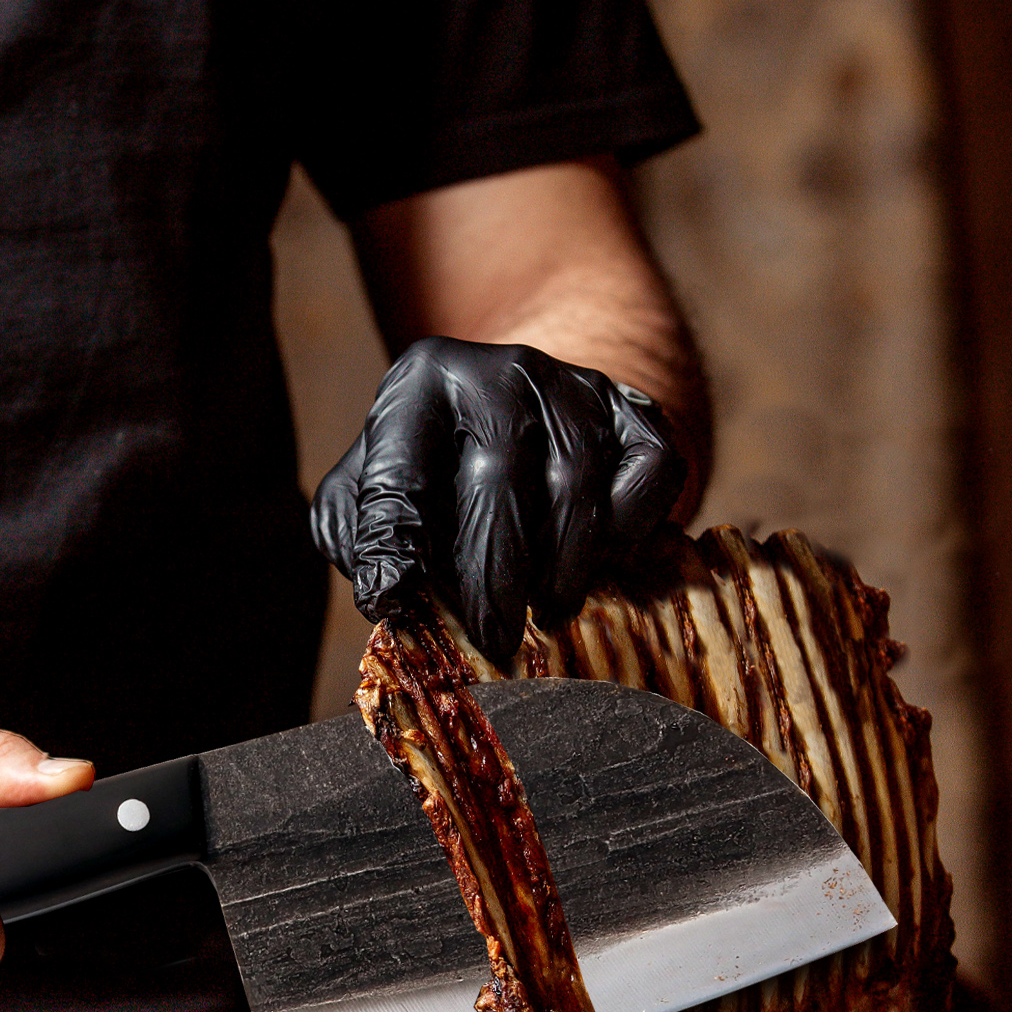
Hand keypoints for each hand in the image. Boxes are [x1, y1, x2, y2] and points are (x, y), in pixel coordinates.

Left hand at [310, 337, 687, 661]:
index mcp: (420, 384)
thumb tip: (389, 592)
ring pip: (576, 485)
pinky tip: (600, 561)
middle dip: (493, 576)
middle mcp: (499, 372)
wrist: (527, 410)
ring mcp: (574, 386)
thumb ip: (361, 534)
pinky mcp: (636, 409)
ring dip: (562, 566)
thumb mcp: (372, 487)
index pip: (400, 475)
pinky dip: (628, 530)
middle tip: (493, 640)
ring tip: (546, 611)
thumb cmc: (437, 470)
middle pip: (498, 479)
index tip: (392, 601)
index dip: (394, 547)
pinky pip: (650, 473)